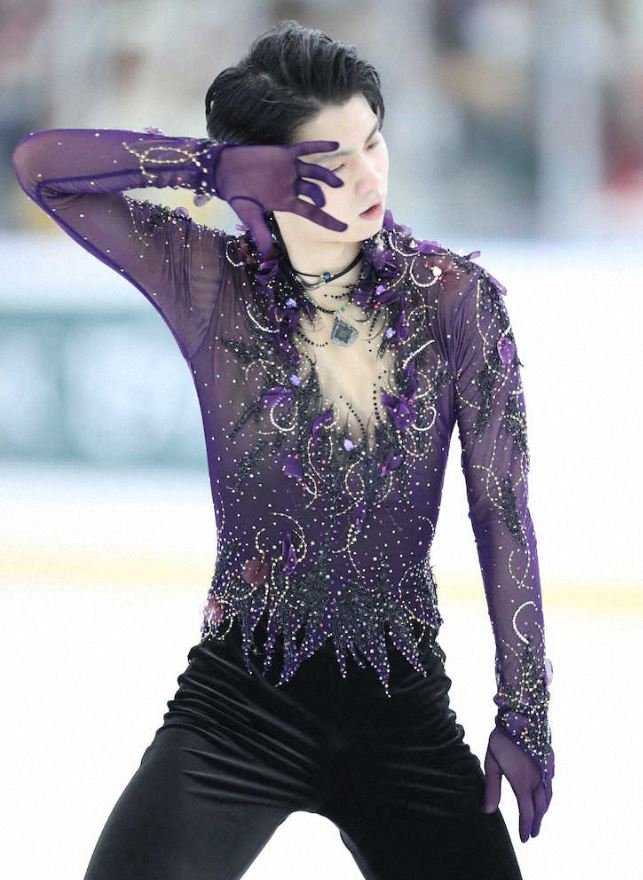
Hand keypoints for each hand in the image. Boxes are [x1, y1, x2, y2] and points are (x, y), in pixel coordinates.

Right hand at [212, 140, 347, 253]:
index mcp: (287, 202)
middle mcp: (292, 186)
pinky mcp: (285, 153)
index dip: (329, 221)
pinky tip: (336, 144)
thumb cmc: (238, 195)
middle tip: (322, 201)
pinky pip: (306, 149)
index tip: (344, 229)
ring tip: (338, 183)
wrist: (225, 171)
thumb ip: (261, 235)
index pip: (313, 214)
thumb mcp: (250, 217)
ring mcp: (290, 169)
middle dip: (321, 197)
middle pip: (315, 192)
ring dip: (327, 176)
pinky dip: (320, 146)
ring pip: (315, 172)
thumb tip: (267, 258)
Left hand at [481, 726, 554, 842]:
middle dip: (536, 822)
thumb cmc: (502, 738)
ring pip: (549, 796)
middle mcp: (538, 780)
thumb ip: (492, 788)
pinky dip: (548, 793)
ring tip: (539, 817)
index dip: (525, 828)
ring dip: (544, 810)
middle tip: (533, 833)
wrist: (522, 715)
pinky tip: (545, 792)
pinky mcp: (551, 760)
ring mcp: (547, 770)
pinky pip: (552, 782)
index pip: (526, 813)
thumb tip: (487, 811)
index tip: (525, 839)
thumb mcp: (492, 763)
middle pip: (540, 808)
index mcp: (523, 783)